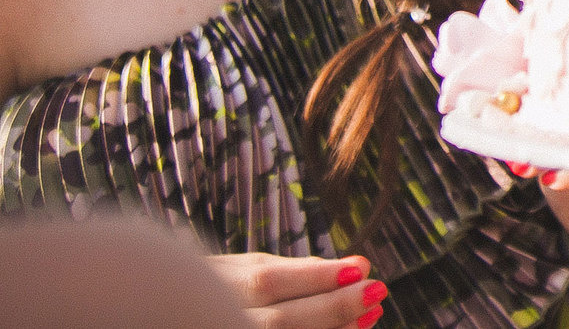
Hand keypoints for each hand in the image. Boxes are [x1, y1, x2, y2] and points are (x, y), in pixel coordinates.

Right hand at [202, 254, 384, 328]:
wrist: (171, 313)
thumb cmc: (207, 289)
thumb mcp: (237, 269)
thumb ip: (293, 270)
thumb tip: (356, 265)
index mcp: (209, 286)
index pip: (266, 283)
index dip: (315, 278)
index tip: (362, 267)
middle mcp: (211, 319)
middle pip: (279, 322)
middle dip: (333, 307)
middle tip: (377, 290)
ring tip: (369, 315)